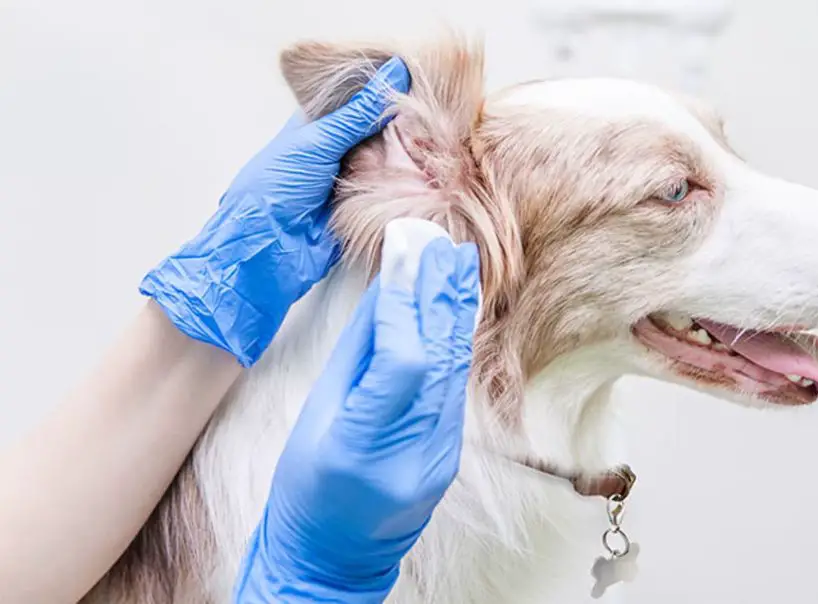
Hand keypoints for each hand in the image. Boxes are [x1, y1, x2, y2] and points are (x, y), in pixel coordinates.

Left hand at [140, 57, 410, 366]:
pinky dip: (405, 184)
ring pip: (386, 161)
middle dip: (401, 123)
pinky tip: (431, 169)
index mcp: (316, 126)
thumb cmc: (276, 187)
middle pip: (375, 131)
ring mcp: (349, 180)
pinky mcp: (361, 207)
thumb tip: (394, 71)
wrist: (268, 248)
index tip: (417, 76)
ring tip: (443, 134)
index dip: (382, 90)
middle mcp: (334, 152)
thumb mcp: (319, 139)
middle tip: (439, 107)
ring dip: (406, 154)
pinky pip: (389, 191)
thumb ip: (359, 111)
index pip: (355, 101)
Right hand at [232, 236, 480, 602]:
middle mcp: (410, 455)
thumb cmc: (306, 487)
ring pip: (453, 372)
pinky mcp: (449, 456)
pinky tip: (456, 311)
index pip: (401, 364)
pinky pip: (454, 390)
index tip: (409, 259)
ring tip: (459, 266)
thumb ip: (356, 355)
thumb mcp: (316, 415)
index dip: (407, 306)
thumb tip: (386, 295)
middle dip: (440, 298)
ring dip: (456, 314)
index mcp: (361, 448)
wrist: (331, 554)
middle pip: (437, 362)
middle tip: (446, 248)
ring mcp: (438, 460)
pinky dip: (454, 345)